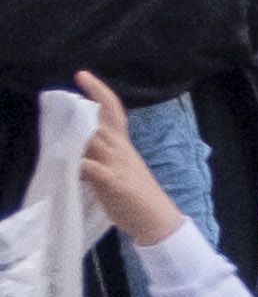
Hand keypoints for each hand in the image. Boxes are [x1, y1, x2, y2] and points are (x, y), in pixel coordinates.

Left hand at [55, 76, 177, 247]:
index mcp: (124, 146)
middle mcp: (121, 151)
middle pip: (102, 120)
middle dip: (82, 106)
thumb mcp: (119, 170)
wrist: (159, 221)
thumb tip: (74, 146)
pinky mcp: (113, 183)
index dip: (99, 91)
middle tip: (64, 95)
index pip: (114, 111)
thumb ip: (98, 156)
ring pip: (94, 139)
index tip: (82, 75)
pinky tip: (66, 162)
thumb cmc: (138, 197)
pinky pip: (91, 167)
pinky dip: (77, 162)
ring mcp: (118, 166)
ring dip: (75, 131)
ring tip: (58, 125)